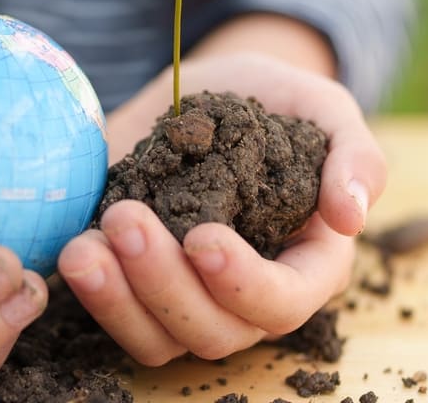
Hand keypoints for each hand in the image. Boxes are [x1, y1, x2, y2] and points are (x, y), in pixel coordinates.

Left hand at [57, 52, 385, 364]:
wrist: (207, 88)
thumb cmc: (275, 99)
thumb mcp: (322, 106)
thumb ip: (354, 154)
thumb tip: (351, 215)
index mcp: (305, 263)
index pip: (285, 301)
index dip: (244, 283)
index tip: (202, 237)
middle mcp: (245, 294)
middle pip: (215, 330)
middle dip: (166, 284)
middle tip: (126, 218)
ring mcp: (188, 295)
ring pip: (159, 338)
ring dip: (119, 299)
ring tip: (85, 248)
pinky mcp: (136, 284)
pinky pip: (117, 318)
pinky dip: (93, 294)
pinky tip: (73, 248)